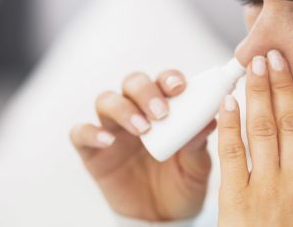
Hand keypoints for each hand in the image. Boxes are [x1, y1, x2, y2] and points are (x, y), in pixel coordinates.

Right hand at [69, 69, 216, 220]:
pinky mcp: (93, 151)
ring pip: (106, 100)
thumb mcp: (197, 166)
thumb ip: (198, 142)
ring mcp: (113, 129)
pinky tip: (108, 142)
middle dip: (146, 91)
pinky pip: (81, 133)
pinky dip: (91, 132)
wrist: (162, 218)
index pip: (164, 81)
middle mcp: (137, 111)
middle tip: (161, 112)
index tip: (180, 88)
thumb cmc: (182, 184)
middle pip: (133, 83)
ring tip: (142, 130)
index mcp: (165, 108)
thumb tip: (210, 120)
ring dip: (123, 109)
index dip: (169, 78)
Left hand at [217, 50, 292, 225]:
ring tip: (254, 66)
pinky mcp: (236, 199)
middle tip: (276, 55)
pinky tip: (228, 101)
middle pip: (292, 123)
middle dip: (283, 85)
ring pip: (264, 129)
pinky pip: (233, 152)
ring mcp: (267, 190)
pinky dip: (229, 123)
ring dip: (258, 93)